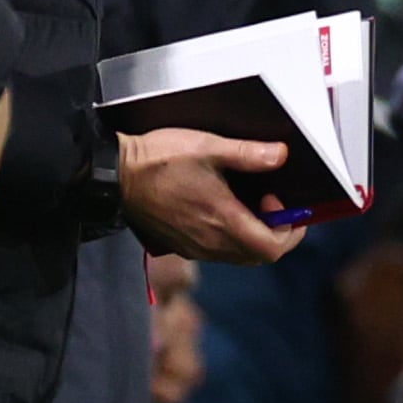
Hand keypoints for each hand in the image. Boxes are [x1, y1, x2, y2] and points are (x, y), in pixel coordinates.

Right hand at [120, 127, 305, 263]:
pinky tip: (226, 211)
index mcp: (222, 222)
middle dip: (276, 233)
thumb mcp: (207, 147)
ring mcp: (195, 248)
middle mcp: (210, 243)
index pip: (272, 248)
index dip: (289, 230)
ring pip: (240, 255)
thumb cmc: (156, 160)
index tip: (282, 204)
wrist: (114, 175)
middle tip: (272, 204)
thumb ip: (247, 153)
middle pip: (260, 255)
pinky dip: (233, 237)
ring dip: (254, 235)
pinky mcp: (182, 246)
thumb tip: (280, 155)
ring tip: (250, 204)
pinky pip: (219, 252)